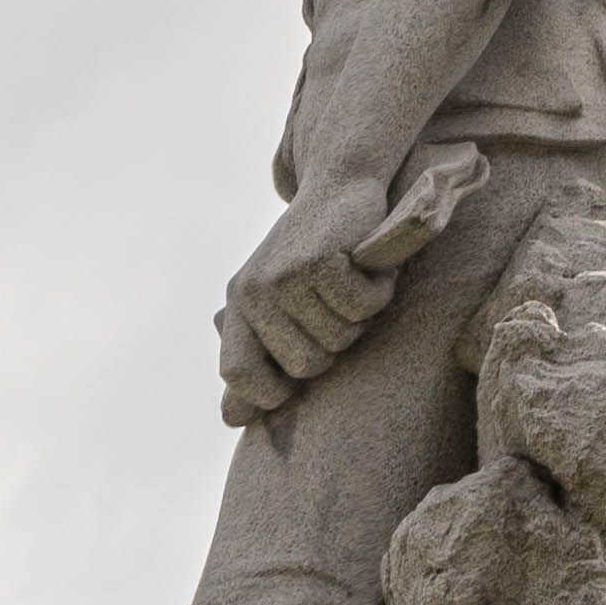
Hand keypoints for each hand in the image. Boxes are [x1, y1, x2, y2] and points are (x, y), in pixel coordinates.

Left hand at [221, 171, 396, 409]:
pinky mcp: (317, 260)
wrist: (338, 185)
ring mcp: (283, 276)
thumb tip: (231, 419)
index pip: (239, 375)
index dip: (270, 393)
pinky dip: (375, 291)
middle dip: (334, 345)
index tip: (296, 382)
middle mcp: (252, 291)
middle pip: (305, 366)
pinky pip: (359, 307)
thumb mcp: (279, 306)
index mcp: (239, 305)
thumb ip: (258, 359)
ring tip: (350, 281)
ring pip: (338, 338)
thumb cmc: (314, 257)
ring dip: (359, 316)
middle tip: (337, 307)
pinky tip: (364, 263)